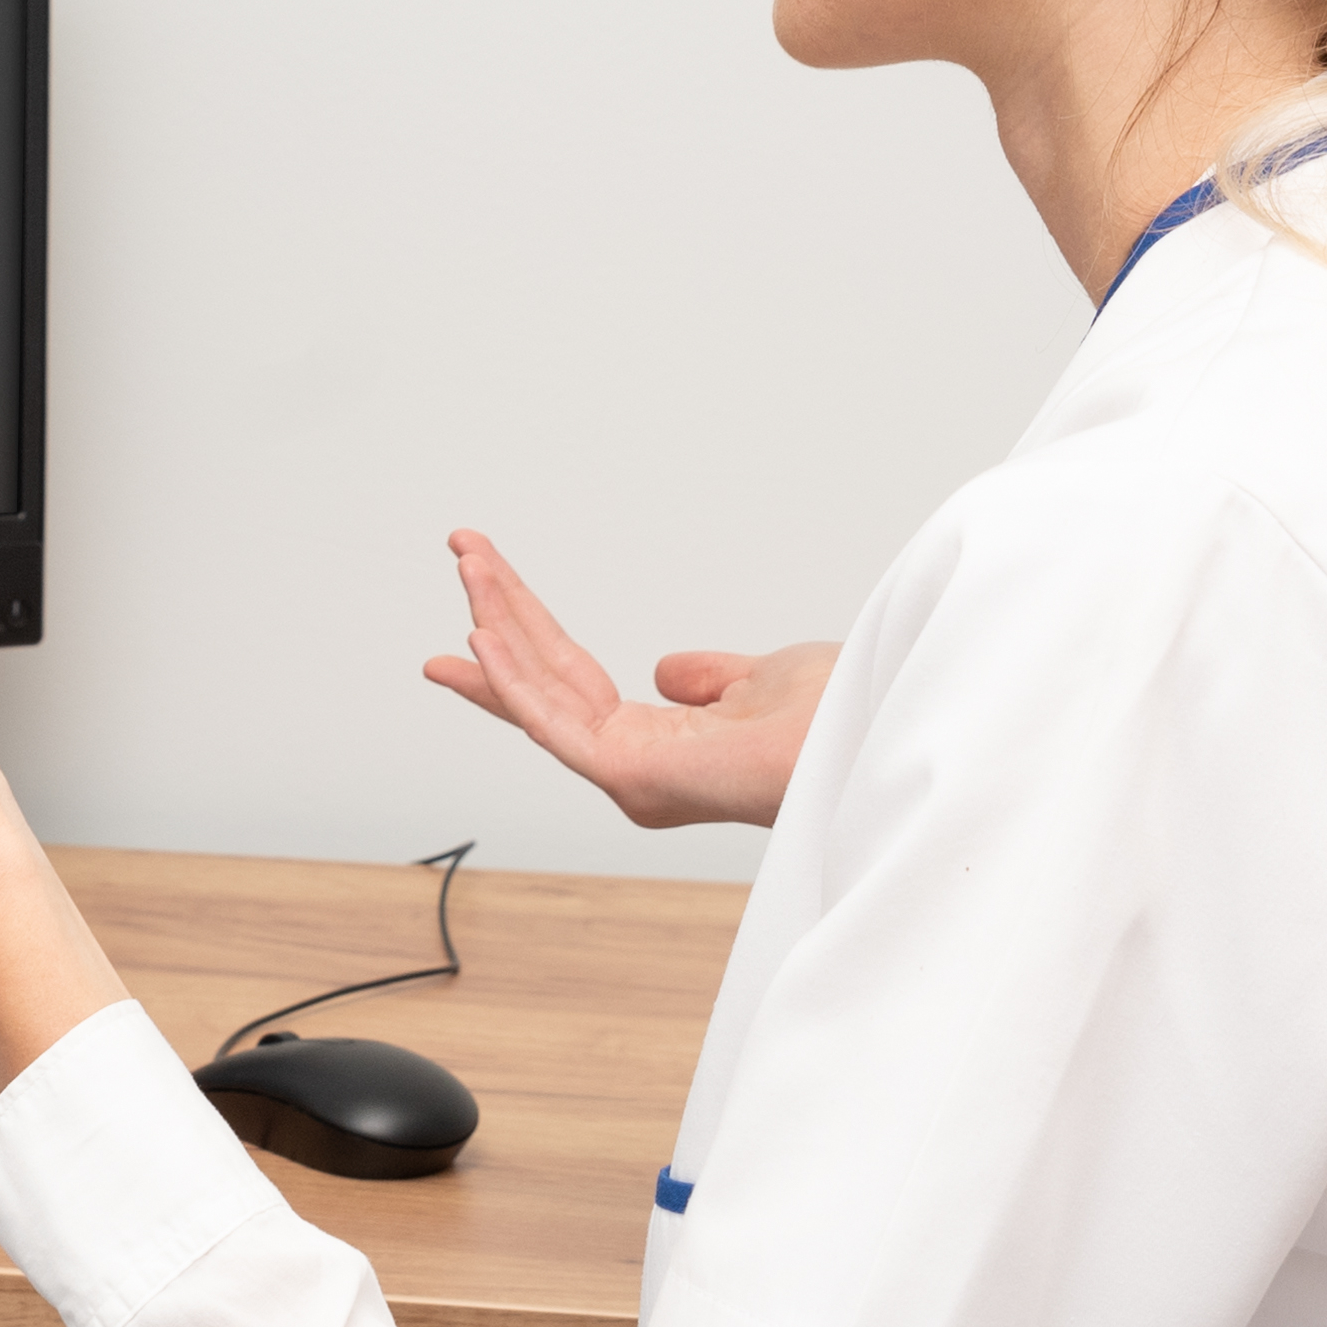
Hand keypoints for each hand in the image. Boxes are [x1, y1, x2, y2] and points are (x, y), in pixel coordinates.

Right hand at [417, 530, 833, 830]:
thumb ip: (707, 677)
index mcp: (662, 747)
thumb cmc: (835, 719)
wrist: (866, 730)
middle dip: (496, 614)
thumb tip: (667, 669)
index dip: (526, 633)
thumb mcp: (759, 677)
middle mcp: (636, 768)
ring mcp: (629, 775)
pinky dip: (513, 680)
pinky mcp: (629, 774)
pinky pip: (554, 722)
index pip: (571, 683)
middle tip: (460, 551)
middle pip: (544, 680)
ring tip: (467, 562)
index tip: (483, 588)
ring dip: (499, 622)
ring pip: (540, 692)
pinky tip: (483, 634)